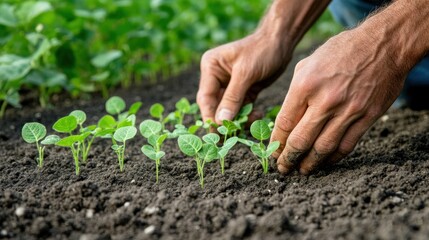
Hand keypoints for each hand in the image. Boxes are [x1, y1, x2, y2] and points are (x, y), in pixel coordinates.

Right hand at [197, 32, 291, 123]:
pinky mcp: (243, 91)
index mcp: (211, 68)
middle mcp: (216, 77)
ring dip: (238, 119)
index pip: (206, 97)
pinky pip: (241, 108)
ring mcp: (229, 85)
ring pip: (228, 110)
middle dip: (224, 120)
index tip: (217, 132)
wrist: (281, 42)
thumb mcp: (246, 73)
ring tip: (252, 120)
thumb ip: (233, 97)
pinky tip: (258, 115)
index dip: (210, 116)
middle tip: (231, 135)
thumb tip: (221, 121)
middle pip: (215, 106)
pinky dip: (247, 115)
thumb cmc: (261, 51)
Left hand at [271, 29, 406, 174]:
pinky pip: (346, 145)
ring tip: (302, 170)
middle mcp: (325, 100)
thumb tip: (286, 120)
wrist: (382, 45)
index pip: (285, 123)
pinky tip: (325, 161)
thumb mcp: (307, 63)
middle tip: (283, 168)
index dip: (276, 143)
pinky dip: (333, 158)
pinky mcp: (367, 117)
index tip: (273, 152)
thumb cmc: (340, 51)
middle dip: (288, 159)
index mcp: (305, 85)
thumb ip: (295, 92)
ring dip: (310, 164)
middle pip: (300, 141)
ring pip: (323, 148)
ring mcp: (348, 110)